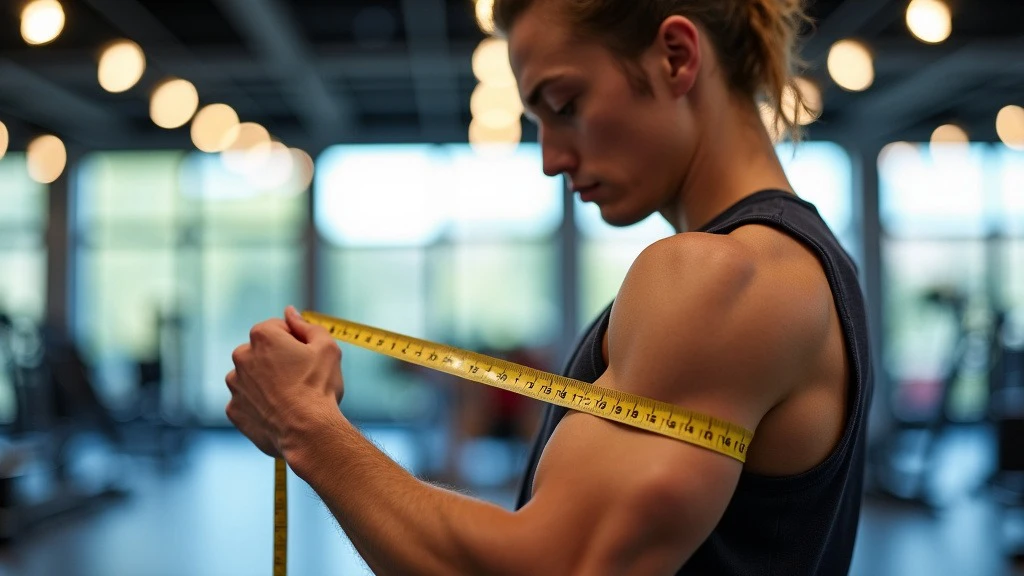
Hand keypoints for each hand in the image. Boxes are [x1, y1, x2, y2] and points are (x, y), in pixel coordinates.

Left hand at [225, 306, 344, 457]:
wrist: (308, 432)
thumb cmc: (318, 387)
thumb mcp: (327, 348)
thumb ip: (307, 325)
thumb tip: (291, 312)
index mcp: (262, 336)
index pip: (278, 327)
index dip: (297, 341)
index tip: (307, 358)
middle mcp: (241, 357)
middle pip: (261, 351)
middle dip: (277, 360)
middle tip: (301, 378)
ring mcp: (235, 385)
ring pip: (252, 377)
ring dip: (266, 382)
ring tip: (290, 398)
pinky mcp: (233, 410)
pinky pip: (247, 401)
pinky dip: (260, 405)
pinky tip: (279, 412)